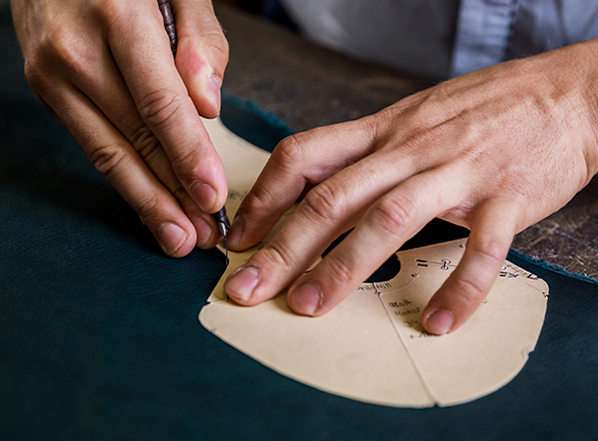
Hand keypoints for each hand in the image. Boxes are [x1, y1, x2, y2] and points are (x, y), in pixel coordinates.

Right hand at [10, 0, 228, 255]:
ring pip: (108, 153)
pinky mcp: (47, 92)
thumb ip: (200, 40)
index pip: (160, 104)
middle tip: (202, 236)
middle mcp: (76, 51)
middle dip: (172, 195)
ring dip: (146, 201)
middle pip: (134, 139)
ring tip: (178, 237)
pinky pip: (93, 145)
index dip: (188, 156)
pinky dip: (124, 179)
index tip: (212, 198)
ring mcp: (53, 76)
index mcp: (118, 16)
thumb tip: (208, 105)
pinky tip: (149, 202)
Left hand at [223, 40, 597, 333]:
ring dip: (344, 267)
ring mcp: (459, 171)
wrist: (566, 94)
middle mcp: (411, 149)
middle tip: (247, 290)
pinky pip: (481, 248)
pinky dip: (459, 287)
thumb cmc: (481, 110)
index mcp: (383, 130)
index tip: (240, 238)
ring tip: (309, 307)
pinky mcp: (509, 196)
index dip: (264, 197)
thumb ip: (366, 156)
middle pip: (333, 197)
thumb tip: (318, 195)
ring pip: (391, 218)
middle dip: (284, 248)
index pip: (304, 156)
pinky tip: (437, 320)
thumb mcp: (412, 119)